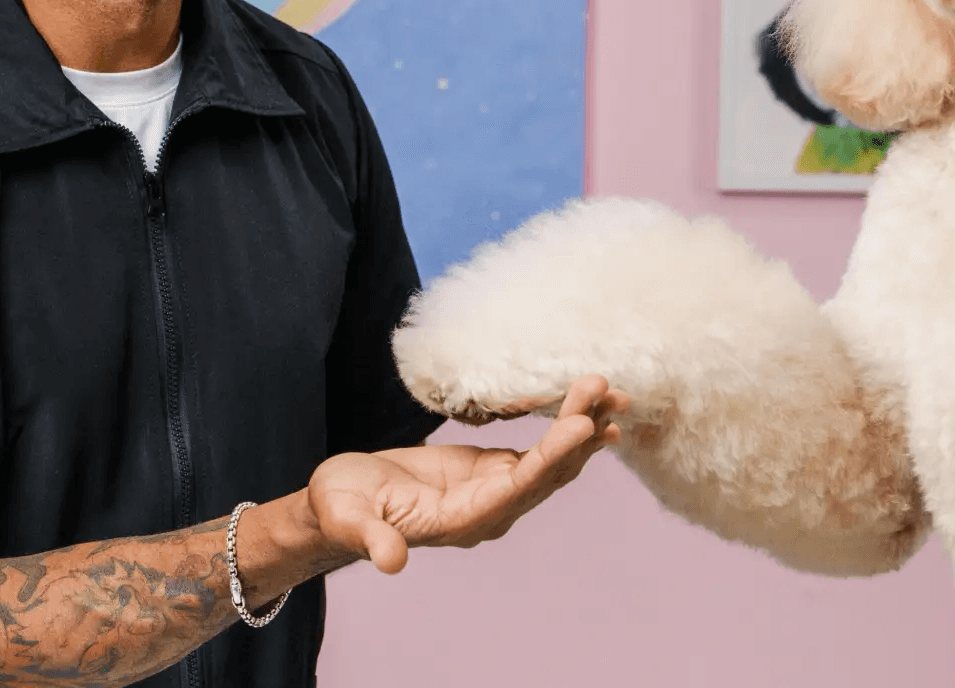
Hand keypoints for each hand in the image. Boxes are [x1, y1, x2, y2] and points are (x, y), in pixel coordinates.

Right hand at [308, 376, 628, 572]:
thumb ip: (371, 538)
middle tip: (606, 392)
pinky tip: (591, 407)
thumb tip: (392, 563)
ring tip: (612, 393)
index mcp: (461, 522)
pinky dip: (566, 428)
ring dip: (582, 427)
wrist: (343, 504)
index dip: (550, 458)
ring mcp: (495, 492)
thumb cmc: (342, 508)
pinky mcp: (492, 471)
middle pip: (547, 473)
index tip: (582, 426)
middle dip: (578, 432)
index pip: (517, 489)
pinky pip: (540, 451)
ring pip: (551, 462)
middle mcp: (490, 512)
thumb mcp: (348, 518)